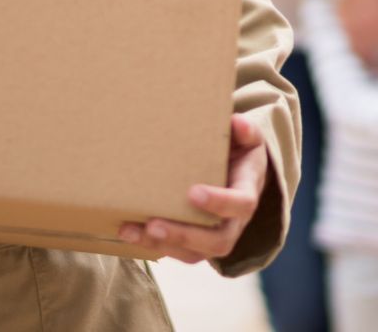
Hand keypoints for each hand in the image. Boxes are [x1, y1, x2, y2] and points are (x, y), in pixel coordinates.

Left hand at [119, 113, 268, 263]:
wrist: (242, 178)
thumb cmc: (241, 154)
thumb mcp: (249, 139)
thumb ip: (246, 130)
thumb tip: (236, 123)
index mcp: (247, 194)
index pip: (241, 204)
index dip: (219, 202)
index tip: (193, 193)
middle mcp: (235, 223)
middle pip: (217, 241)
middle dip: (184, 235)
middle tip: (154, 225)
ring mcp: (216, 237)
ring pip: (194, 253)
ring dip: (161, 244)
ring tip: (131, 231)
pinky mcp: (197, 245)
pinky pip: (178, 253)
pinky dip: (152, 245)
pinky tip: (129, 233)